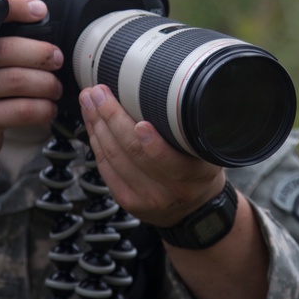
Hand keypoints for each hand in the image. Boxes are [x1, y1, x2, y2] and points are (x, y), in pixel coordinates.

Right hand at [0, 0, 62, 173]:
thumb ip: (1, 35)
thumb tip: (41, 10)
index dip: (15, 8)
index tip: (41, 11)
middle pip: (4, 49)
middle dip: (40, 53)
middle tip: (58, 59)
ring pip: (16, 80)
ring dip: (46, 83)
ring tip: (55, 88)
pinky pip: (21, 109)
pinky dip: (43, 108)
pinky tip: (49, 108)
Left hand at [78, 84, 225, 226]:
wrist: (194, 208)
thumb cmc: (200, 170)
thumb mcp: (208, 149)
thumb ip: (192, 129)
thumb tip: (169, 90)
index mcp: (196, 176)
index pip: (171, 162)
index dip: (153, 144)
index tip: (140, 122)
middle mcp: (170, 191)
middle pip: (132, 153)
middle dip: (111, 118)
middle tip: (98, 92)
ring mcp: (145, 199)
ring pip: (113, 157)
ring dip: (97, 125)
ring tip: (89, 101)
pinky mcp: (126, 201)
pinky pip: (105, 167)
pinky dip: (96, 141)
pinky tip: (92, 123)